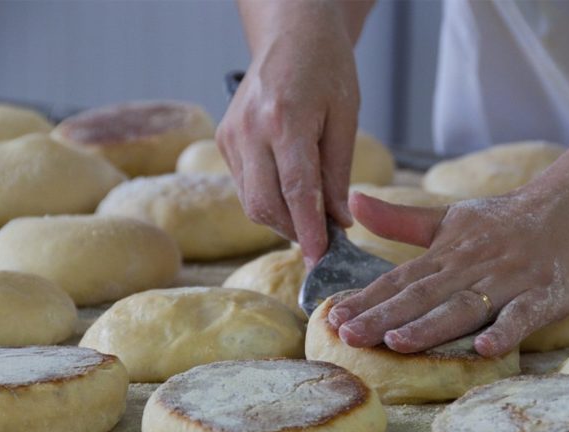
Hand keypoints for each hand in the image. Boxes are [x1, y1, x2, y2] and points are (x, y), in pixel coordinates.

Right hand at [216, 5, 359, 267]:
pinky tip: (289, 194)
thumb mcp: (345, 116)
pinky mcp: (223, 140)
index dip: (309, 230)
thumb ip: (338, 173)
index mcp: (285, 120)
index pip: (296, 190)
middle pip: (265, 204)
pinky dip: (268, 199)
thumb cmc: (326, 68)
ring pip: (251, 201)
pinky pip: (244, 186)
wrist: (289, 35)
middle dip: (294, 231)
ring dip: (281, 219)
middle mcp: (250, 130)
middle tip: (324, 240)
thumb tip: (338, 221)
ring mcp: (231, 136)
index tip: (321, 259)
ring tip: (310, 218)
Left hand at [327, 188, 568, 356]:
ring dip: (431, 326)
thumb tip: (353, 201)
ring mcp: (508, 280)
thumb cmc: (505, 218)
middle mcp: (470, 266)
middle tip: (348, 336)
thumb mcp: (449, 216)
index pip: (399, 279)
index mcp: (445, 253)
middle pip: (422, 296)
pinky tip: (485, 349)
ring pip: (464, 306)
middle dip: (383, 317)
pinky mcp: (545, 293)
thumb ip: (401, 220)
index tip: (333, 317)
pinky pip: (524, 314)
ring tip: (397, 342)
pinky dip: (506, 330)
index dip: (366, 299)